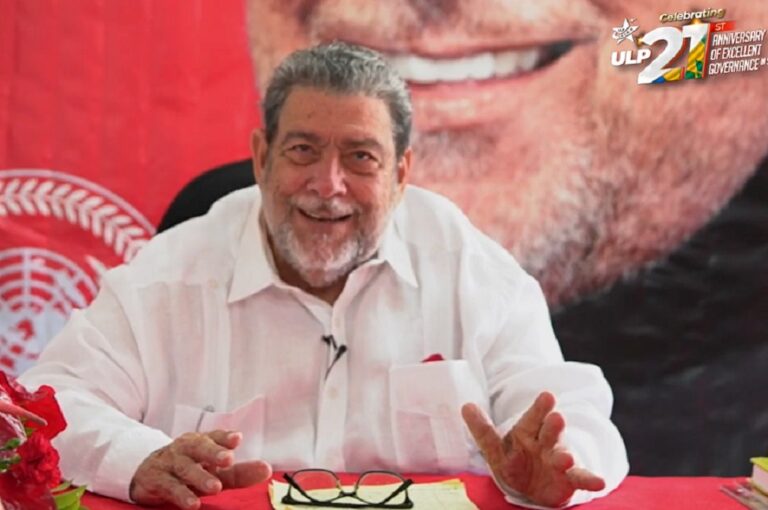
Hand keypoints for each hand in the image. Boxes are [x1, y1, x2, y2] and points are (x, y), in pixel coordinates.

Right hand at [130, 429, 271, 508]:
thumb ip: (240, 472)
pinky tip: (193, 503)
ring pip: (184, 467)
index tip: (237, 439)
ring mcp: (170, 462)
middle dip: (213, 452)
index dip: (224, 437)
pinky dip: (181, 494)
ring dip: (200, 476)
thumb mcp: (215, 472)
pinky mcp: (156, 480)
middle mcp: (185, 448)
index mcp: (201, 442)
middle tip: (228, 459)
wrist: (148, 475)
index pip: (214, 436)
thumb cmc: (190, 471)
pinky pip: (169, 486)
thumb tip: (267, 470)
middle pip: (199, 446)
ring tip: (215, 487)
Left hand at [462, 392, 604, 506]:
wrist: (531, 486)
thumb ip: (482, 429)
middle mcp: (545, 443)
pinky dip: (590, 480)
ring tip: (567, 457)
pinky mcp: (569, 479)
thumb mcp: (494, 447)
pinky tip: (599, 481)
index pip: (531, 418)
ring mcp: (559, 460)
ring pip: (562, 455)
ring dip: (565, 456)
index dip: (539, 408)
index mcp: (527, 432)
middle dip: (552, 426)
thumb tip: (465, 405)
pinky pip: (580, 478)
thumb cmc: (514, 462)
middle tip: (557, 417)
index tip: (547, 395)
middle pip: (549, 432)